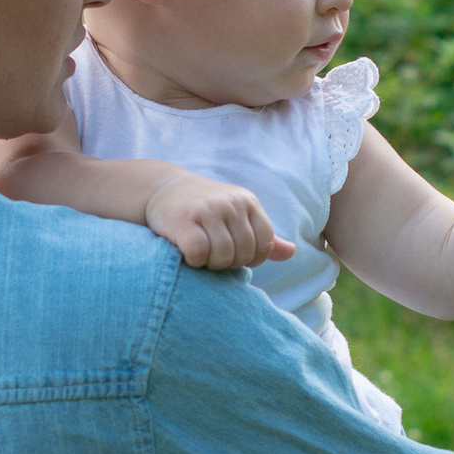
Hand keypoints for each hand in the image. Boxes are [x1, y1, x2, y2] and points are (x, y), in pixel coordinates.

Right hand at [147, 171, 295, 270]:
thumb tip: (292, 252)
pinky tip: (186, 253)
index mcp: (248, 201)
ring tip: (201, 255)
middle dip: (229, 263)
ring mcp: (207, 210)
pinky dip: (194, 261)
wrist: (161, 189)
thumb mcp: (236, 216)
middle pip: (244, 253)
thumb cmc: (203, 209)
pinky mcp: (184, 220)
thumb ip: (261, 236)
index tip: (232, 255)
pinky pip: (199, 254)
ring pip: (223, 256)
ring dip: (211, 264)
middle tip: (212, 256)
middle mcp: (231, 203)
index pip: (265, 244)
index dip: (250, 258)